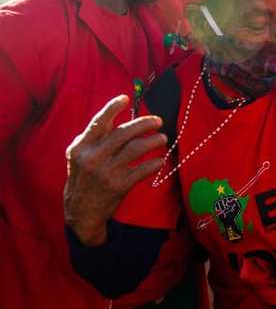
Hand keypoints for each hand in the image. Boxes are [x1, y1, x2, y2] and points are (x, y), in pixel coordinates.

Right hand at [63, 96, 165, 246]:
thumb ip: (94, 137)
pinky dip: (156, 163)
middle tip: (158, 121)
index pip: (98, 123)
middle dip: (144, 123)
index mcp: (81, 147)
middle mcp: (93, 158)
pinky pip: (144, 169)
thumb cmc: (83, 176)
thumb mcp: (79, 155)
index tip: (125, 98)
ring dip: (154, 141)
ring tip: (162, 138)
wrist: (81, 210)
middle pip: (124, 133)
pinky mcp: (120, 186)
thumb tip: (115, 115)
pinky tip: (160, 160)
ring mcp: (107, 172)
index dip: (112, 108)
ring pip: (137, 148)